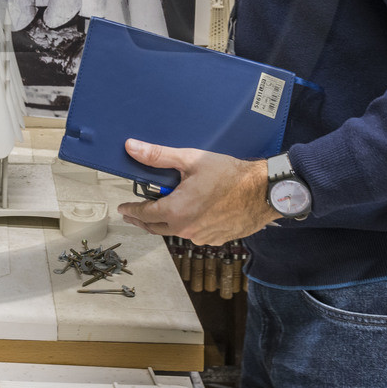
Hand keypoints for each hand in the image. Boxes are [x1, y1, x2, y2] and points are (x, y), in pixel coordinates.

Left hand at [116, 139, 278, 245]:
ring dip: (167, 222)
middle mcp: (187, 229)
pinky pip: (194, 234)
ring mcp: (202, 237)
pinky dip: (187, 225)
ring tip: (163, 210)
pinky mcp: (216, 239)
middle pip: (156, 228)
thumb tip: (132, 148)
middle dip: (142, 221)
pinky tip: (190, 214)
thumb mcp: (190, 160)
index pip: (144, 214)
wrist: (263, 191)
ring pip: (176, 231)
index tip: (123, 209)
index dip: (131, 211)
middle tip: (133, 216)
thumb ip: (158, 156)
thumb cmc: (230, 175)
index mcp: (177, 210)